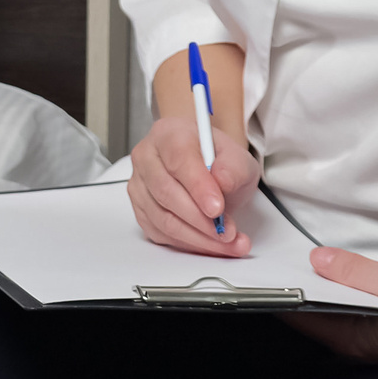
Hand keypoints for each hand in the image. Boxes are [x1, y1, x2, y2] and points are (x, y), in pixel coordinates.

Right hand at [127, 114, 260, 255]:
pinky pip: (161, 234)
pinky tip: (210, 244)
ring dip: (198, 237)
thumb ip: (233, 167)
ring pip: (163, 219)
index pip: (178, 159)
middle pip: (166, 193)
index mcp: (169, 134)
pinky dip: (189, 244)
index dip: (198, 187)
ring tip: (226, 242)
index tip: (218, 209)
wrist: (208, 170)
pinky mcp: (141, 211)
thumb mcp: (237, 158)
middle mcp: (147, 157)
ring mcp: (140, 185)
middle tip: (226, 232)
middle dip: (201, 220)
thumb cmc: (217, 160)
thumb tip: (222, 180)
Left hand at [291, 248, 377, 371]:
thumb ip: (356, 272)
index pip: (300, 316)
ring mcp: (368, 342)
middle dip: (297, 285)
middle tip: (283, 255)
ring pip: (330, 312)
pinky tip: (339, 275)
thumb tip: (317, 260)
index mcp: (353, 340)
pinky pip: (348, 311)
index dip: (280, 290)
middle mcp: (355, 346)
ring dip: (319, 287)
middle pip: (311, 315)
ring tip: (306, 259)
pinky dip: (339, 292)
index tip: (265, 265)